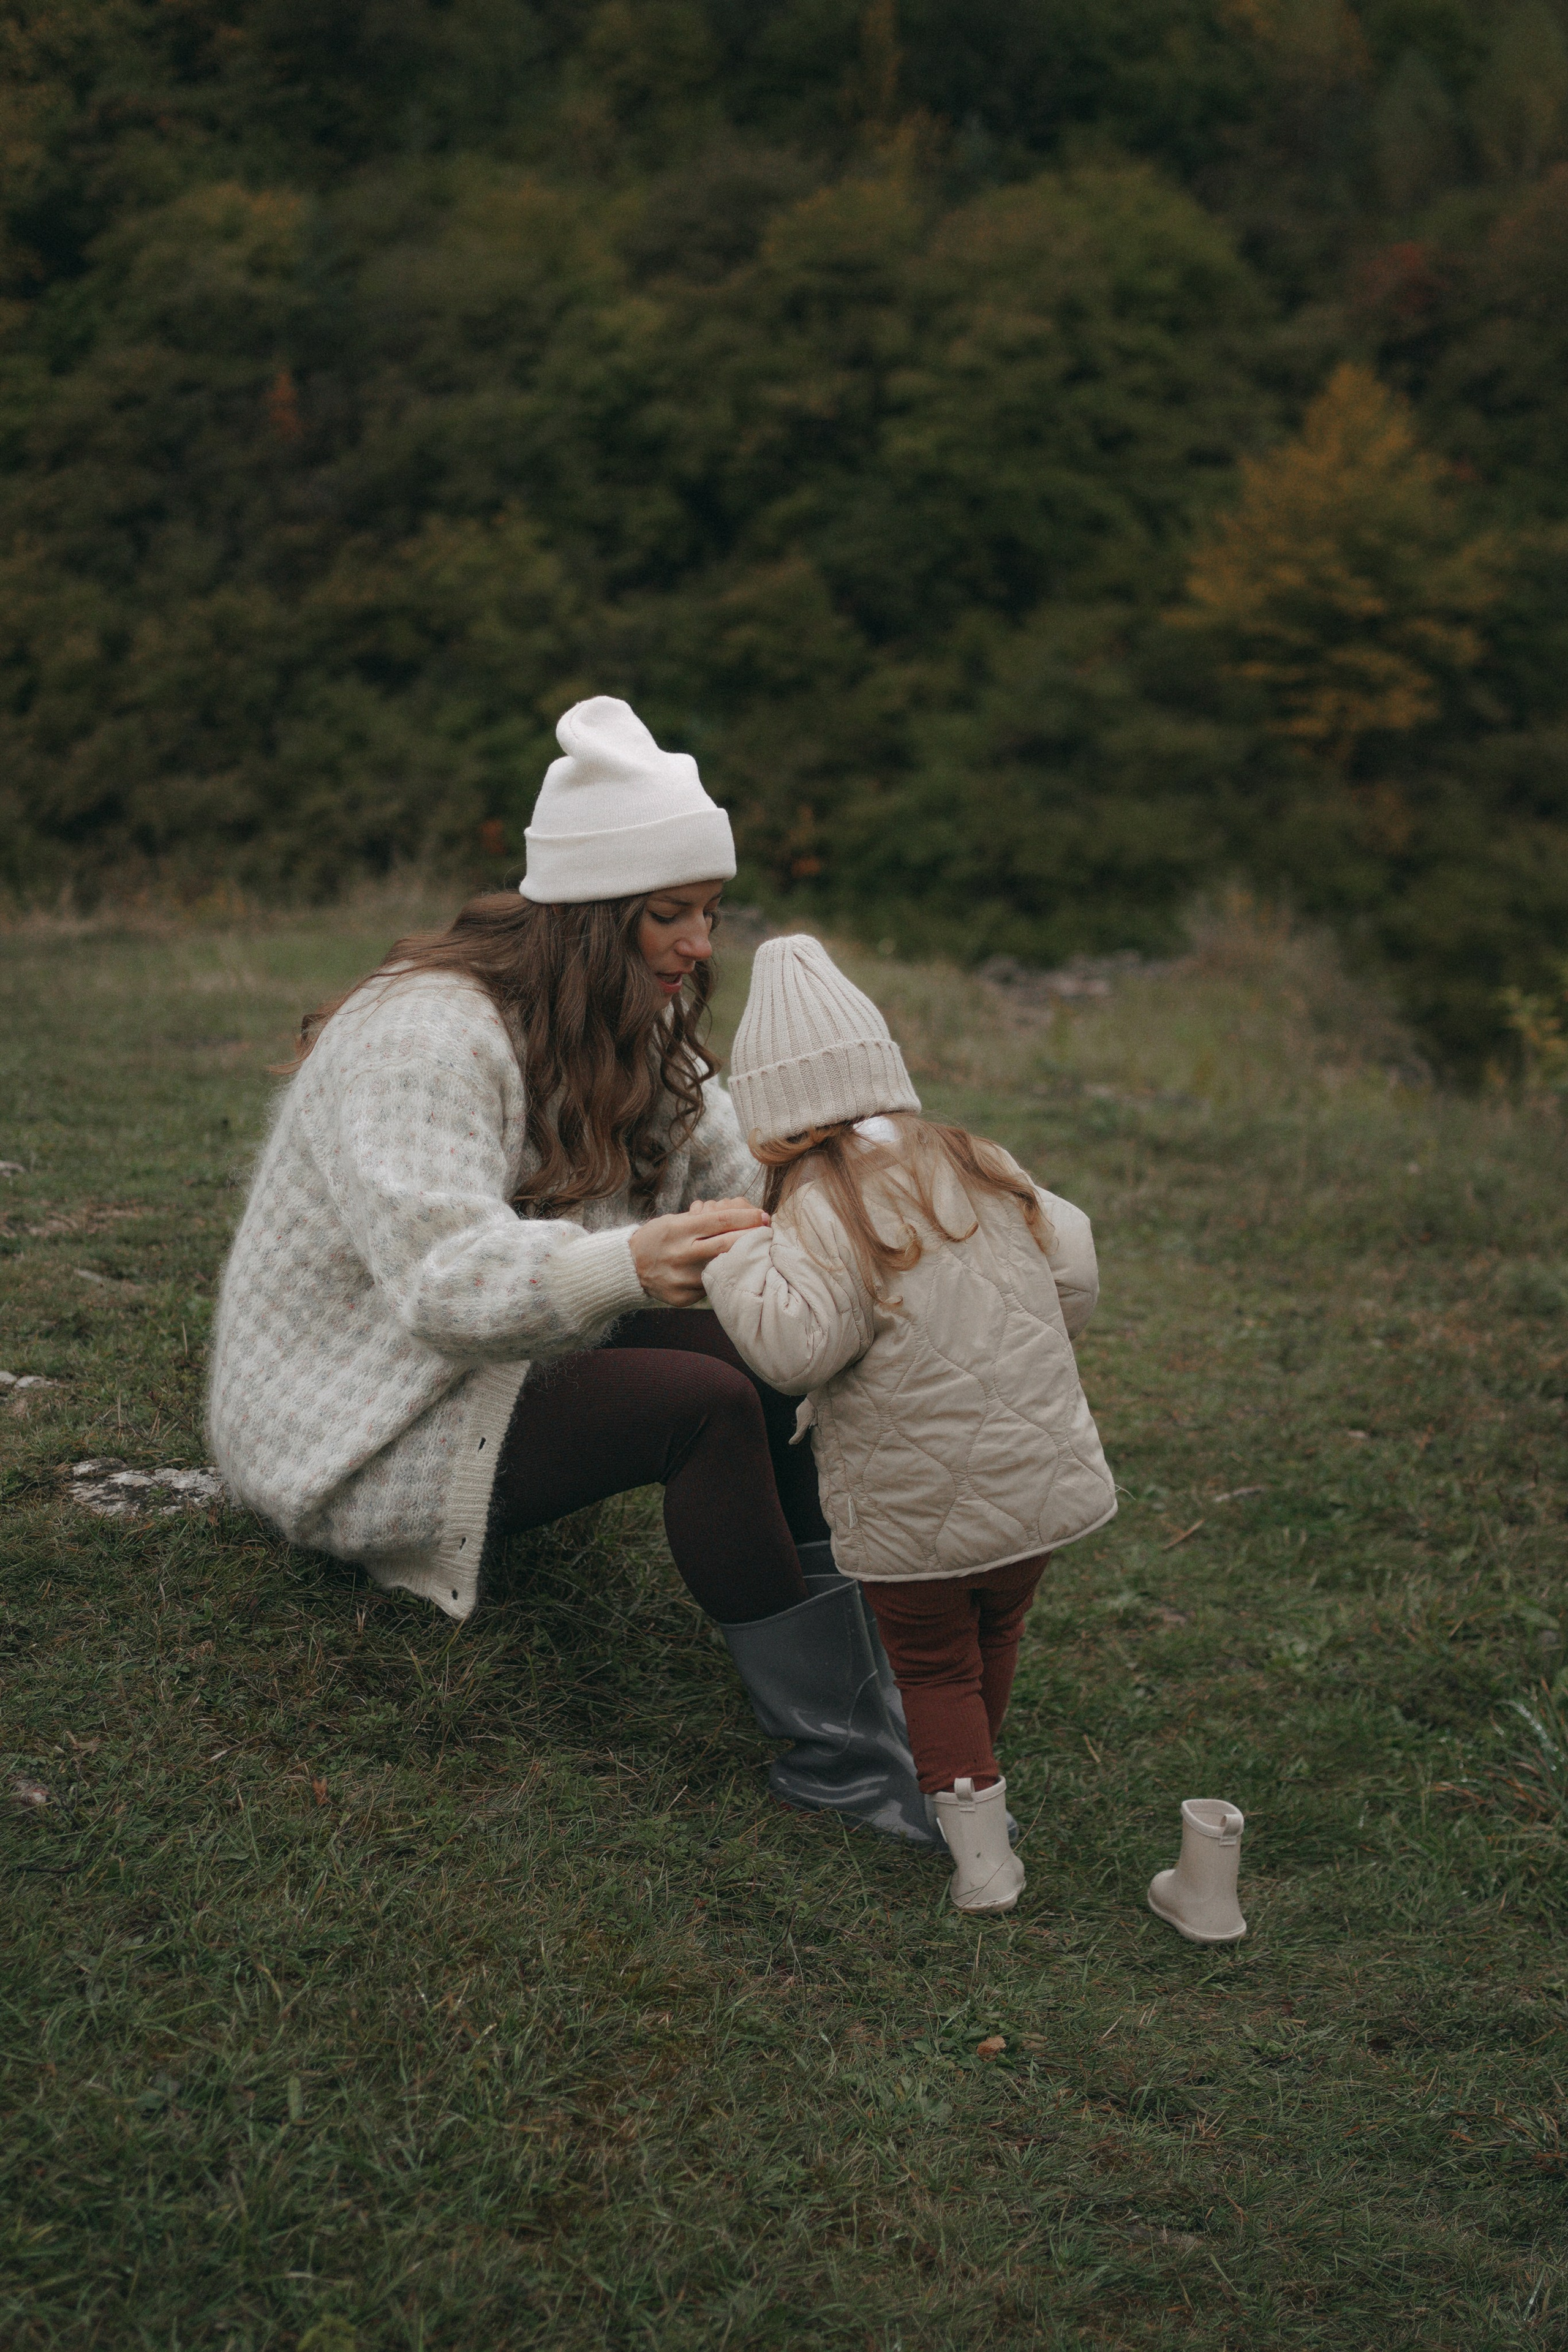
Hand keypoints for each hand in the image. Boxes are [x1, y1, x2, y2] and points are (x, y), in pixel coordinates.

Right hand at [630, 1198, 768, 1306]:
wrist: (628, 1267)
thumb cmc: (656, 1238)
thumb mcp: (673, 1221)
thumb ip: (702, 1221)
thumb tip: (740, 1217)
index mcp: (678, 1230)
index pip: (720, 1220)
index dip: (746, 1217)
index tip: (763, 1215)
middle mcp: (680, 1254)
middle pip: (726, 1244)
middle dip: (751, 1236)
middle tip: (767, 1230)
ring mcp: (681, 1278)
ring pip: (721, 1268)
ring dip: (741, 1260)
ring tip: (754, 1253)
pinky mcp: (682, 1297)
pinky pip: (709, 1287)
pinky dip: (720, 1279)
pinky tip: (727, 1274)